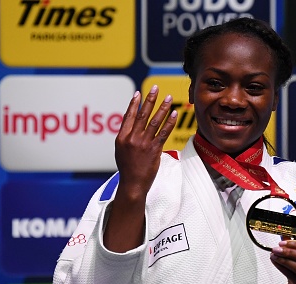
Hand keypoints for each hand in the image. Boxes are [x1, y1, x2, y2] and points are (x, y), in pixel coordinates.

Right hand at [115, 85, 177, 199]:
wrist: (132, 184)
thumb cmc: (128, 168)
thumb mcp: (121, 150)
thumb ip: (126, 136)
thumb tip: (131, 124)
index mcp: (122, 137)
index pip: (129, 116)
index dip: (135, 103)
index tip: (139, 93)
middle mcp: (132, 138)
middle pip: (142, 114)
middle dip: (150, 99)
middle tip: (156, 88)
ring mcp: (143, 144)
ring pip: (154, 121)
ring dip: (163, 108)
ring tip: (169, 98)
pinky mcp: (154, 150)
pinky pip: (163, 133)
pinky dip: (169, 123)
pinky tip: (174, 114)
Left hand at [270, 240, 295, 283]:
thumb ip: (294, 249)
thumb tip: (284, 236)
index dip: (295, 245)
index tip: (283, 242)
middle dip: (290, 252)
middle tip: (277, 249)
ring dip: (285, 259)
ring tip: (274, 255)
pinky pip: (292, 275)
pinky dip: (282, 267)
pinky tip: (275, 262)